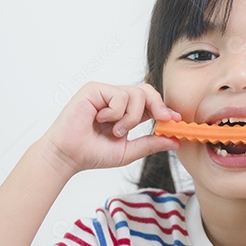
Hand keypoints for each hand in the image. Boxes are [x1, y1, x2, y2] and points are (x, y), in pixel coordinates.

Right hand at [40, 82, 179, 175]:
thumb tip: (175, 142)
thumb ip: (150, 144)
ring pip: (136, 95)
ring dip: (131, 118)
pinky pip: (119, 95)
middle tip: (163, 119)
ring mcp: (105, 93)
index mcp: (126, 112)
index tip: (176, 119)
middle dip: (158, 106)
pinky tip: (101, 120)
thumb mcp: (128, 151)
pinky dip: (115, 113)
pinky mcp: (94, 89)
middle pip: (147, 91)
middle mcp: (116, 100)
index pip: (150, 102)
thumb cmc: (92, 153)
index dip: (165, 109)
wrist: (68, 156)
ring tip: (115, 131)